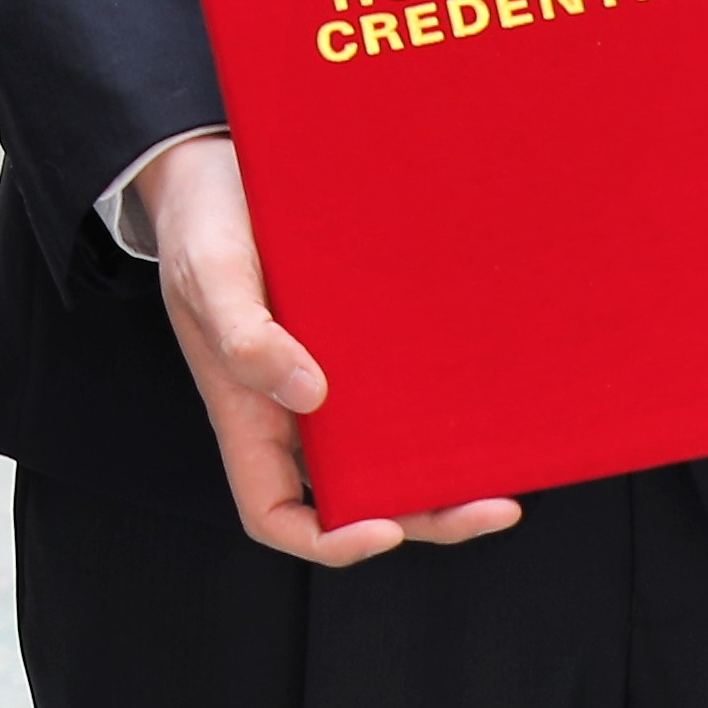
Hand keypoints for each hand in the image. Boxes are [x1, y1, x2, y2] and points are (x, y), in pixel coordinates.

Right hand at [139, 133, 522, 569]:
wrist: (215, 166)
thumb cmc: (201, 224)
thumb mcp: (210, 274)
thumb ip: (246, 336)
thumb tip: (311, 396)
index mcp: (245, 413)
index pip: (277, 514)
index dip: (329, 540)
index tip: (387, 529)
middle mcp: (288, 410)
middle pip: (354, 497)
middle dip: (423, 514)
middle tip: (492, 505)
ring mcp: (325, 378)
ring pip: (387, 452)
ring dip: (443, 471)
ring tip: (506, 465)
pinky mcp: (355, 341)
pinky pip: (400, 391)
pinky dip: (440, 408)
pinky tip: (485, 399)